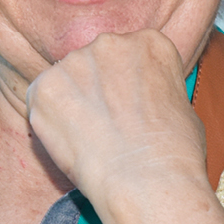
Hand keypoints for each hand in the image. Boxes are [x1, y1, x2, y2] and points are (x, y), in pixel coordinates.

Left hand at [23, 29, 207, 207]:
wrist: (148, 182)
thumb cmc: (175, 154)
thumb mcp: (182, 108)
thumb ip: (154, 90)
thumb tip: (139, 100)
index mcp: (150, 43)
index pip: (130, 56)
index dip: (128, 88)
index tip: (129, 110)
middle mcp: (111, 42)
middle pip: (96, 62)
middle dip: (98, 90)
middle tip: (106, 126)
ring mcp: (75, 62)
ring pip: (67, 80)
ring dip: (73, 103)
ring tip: (90, 139)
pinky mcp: (45, 86)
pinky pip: (42, 98)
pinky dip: (50, 120)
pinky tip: (72, 142)